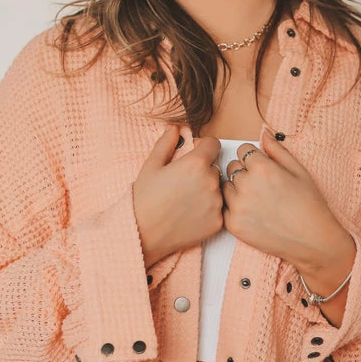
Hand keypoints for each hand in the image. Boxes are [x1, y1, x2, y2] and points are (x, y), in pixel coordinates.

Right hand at [132, 124, 223, 266]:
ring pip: (218, 189)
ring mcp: (216, 204)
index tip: (194, 154)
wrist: (142, 233)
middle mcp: (211, 182)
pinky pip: (218, 209)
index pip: (214, 144)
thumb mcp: (151, 165)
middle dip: (203, 171)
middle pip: (215, 168)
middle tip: (183, 184)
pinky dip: (208, 210)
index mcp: (196, 164)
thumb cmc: (144, 199)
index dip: (203, 147)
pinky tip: (190, 214)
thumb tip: (175, 128)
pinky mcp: (217, 222)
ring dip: (207, 191)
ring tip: (185, 200)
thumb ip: (166, 143)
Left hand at [221, 128, 352, 271]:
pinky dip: (234, 209)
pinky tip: (252, 213)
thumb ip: (277, 150)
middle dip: (243, 172)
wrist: (312, 241)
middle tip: (261, 186)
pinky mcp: (233, 225)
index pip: (243, 150)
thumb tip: (264, 134)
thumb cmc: (309, 205)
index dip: (253, 157)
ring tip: (257, 200)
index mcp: (262, 169)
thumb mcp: (299, 171)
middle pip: (232, 167)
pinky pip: (224, 208)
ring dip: (236, 190)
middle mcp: (246, 186)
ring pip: (225, 187)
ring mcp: (238, 206)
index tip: (262, 167)